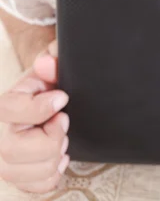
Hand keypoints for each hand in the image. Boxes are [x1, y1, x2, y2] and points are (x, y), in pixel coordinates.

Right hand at [0, 39, 69, 192]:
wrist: (43, 102)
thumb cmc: (46, 86)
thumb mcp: (50, 69)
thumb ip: (52, 62)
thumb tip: (47, 63)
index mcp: (3, 105)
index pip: (10, 110)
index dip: (40, 107)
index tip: (62, 99)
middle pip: (13, 150)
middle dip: (49, 138)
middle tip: (63, 121)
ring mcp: (3, 159)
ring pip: (24, 173)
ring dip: (53, 157)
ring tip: (60, 138)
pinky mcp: (17, 176)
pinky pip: (37, 187)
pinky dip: (53, 174)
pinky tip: (59, 156)